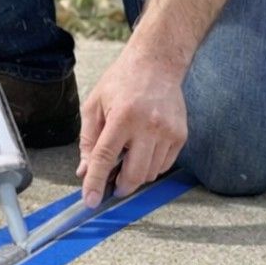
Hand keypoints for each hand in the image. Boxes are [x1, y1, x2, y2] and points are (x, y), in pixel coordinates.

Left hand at [75, 40, 187, 206]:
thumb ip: (88, 139)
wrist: (157, 63)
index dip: (95, 182)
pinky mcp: (180, 135)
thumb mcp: (95, 103)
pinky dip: (151, 166)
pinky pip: (164, 166)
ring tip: (127, 156)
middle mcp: (147, 125)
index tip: (90, 201)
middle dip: (119, 187)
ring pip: (150, 174)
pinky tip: (143, 150)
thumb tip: (85, 171)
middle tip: (111, 185)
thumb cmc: (121, 81)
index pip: (105, 158)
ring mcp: (167, 132)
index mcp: (122, 116)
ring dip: (135, 175)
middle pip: (133, 174)